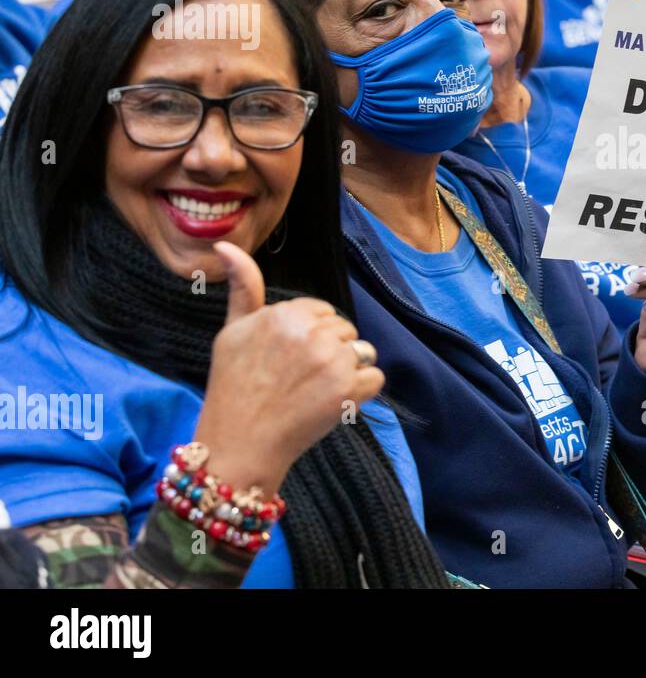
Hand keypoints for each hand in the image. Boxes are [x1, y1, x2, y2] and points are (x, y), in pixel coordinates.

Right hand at [194, 242, 383, 493]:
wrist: (239, 445)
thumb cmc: (233, 387)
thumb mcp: (231, 331)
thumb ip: (242, 286)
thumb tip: (226, 244)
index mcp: (285, 313)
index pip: (321, 312)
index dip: (308, 336)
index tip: (286, 360)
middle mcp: (312, 333)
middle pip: (344, 330)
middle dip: (328, 351)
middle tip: (296, 379)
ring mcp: (333, 362)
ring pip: (363, 351)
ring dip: (347, 371)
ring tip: (314, 391)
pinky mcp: (349, 390)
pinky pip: (375, 378)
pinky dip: (360, 393)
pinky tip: (332, 403)